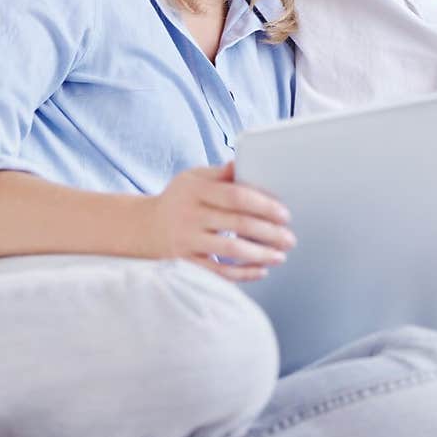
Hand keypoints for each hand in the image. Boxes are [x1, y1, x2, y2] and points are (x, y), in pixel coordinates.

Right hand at [145, 162, 295, 282]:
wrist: (146, 227)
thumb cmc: (180, 198)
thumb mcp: (194, 177)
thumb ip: (220, 173)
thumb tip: (243, 162)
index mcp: (196, 189)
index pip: (235, 196)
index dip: (263, 205)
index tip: (284, 214)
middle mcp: (190, 215)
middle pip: (237, 224)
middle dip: (269, 233)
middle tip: (290, 238)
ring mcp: (186, 241)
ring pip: (230, 251)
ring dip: (260, 255)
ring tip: (281, 256)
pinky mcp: (186, 263)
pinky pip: (218, 273)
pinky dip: (243, 274)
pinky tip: (261, 270)